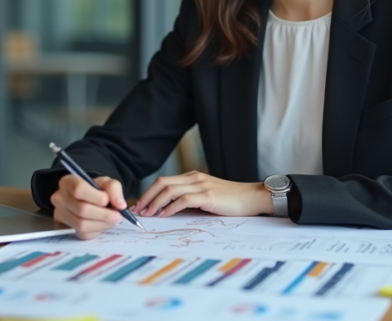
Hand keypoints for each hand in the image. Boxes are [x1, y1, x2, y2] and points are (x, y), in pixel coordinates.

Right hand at [51, 175, 124, 239]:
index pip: (78, 189)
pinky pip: (82, 234)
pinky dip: (96, 230)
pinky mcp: (65, 228)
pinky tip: (101, 224)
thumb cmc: (96, 189)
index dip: (96, 197)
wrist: (89, 199)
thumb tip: (120, 205)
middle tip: (117, 216)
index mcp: (67, 181)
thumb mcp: (107, 183)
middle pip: (81, 209)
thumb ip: (114, 189)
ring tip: (112, 220)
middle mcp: (59, 197)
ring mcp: (60, 214)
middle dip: (104, 214)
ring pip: (81, 224)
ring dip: (101, 224)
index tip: (107, 200)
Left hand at [132, 171, 272, 217]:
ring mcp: (201, 185)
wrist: (253, 197)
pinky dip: (170, 208)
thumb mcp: (207, 196)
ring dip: (154, 203)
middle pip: (162, 182)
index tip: (140, 205)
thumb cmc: (231, 200)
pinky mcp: (208, 196)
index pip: (164, 181)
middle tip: (138, 211)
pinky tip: (164, 216)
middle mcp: (194, 178)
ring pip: (169, 190)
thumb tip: (168, 211)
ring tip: (147, 214)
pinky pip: (183, 199)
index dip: (149, 192)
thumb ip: (190, 199)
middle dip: (146, 196)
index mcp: (193, 176)